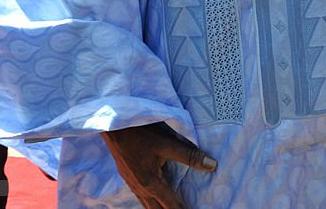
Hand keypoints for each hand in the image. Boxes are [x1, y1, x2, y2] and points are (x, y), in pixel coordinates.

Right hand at [101, 122, 216, 208]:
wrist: (113, 125)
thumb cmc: (141, 133)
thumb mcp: (167, 143)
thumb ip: (189, 155)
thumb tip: (212, 166)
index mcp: (151, 183)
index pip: (171, 205)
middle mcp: (140, 188)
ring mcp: (132, 183)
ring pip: (147, 204)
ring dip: (159, 208)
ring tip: (171, 207)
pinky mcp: (128, 176)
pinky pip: (141, 196)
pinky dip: (150, 201)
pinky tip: (154, 197)